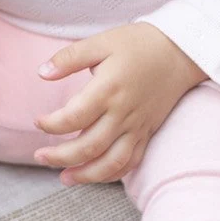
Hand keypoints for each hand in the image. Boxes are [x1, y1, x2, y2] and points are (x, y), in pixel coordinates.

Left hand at [33, 22, 206, 184]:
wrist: (180, 52)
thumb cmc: (138, 44)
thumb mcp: (101, 42)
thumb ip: (69, 57)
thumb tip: (42, 73)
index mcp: (108, 89)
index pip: (73, 118)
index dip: (51, 125)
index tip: (39, 122)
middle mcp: (123, 113)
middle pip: (89, 147)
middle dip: (60, 157)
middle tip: (40, 157)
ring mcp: (137, 126)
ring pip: (111, 162)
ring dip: (86, 175)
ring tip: (64, 178)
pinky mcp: (147, 132)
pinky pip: (131, 162)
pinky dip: (112, 174)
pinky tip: (94, 176)